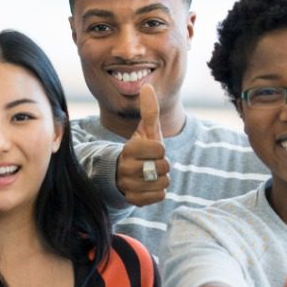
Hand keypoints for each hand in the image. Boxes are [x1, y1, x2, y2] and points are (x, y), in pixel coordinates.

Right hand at [114, 85, 170, 206]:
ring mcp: (128, 185)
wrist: (122, 172)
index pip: (160, 150)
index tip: (152, 150)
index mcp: (129, 149)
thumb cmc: (140, 149)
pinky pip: (158, 197)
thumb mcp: (145, 130)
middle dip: (163, 165)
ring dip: (162, 179)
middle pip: (164, 168)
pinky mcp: (132, 200)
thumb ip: (149, 110)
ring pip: (163, 184)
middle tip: (152, 163)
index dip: (161, 149)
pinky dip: (158, 192)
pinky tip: (149, 186)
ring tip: (151, 175)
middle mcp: (126, 168)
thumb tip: (147, 86)